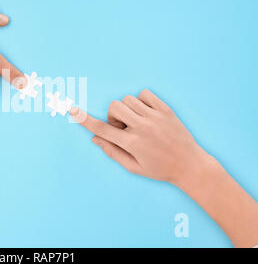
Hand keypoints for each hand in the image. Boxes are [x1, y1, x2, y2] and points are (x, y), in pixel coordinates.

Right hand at [70, 89, 210, 184]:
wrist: (190, 165)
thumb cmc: (160, 169)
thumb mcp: (133, 167)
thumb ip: (112, 152)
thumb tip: (95, 138)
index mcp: (133, 143)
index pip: (102, 129)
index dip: (85, 120)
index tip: (73, 111)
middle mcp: (143, 127)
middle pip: (114, 107)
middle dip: (113, 116)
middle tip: (123, 128)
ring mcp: (155, 117)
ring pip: (128, 100)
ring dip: (126, 110)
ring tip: (136, 122)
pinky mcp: (166, 110)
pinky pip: (144, 94)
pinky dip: (140, 101)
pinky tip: (145, 113)